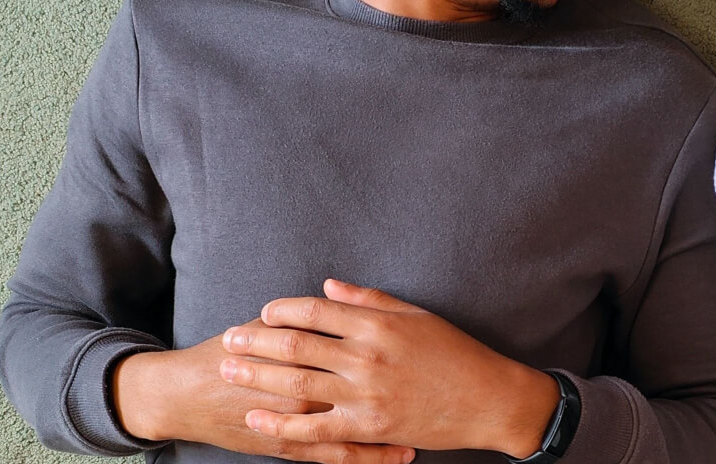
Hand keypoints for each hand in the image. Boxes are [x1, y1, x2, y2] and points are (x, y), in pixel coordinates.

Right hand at [113, 320, 414, 463]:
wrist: (187, 392)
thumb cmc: (232, 350)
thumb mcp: (269, 323)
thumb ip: (309, 314)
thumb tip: (342, 295)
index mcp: (303, 351)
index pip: (357, 349)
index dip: (396, 353)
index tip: (430, 355)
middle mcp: (305, 389)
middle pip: (364, 390)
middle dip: (404, 393)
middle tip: (441, 392)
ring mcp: (297, 423)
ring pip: (357, 429)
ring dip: (396, 431)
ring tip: (431, 431)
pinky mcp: (288, 448)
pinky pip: (337, 457)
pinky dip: (370, 458)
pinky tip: (399, 456)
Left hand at [219, 279, 559, 457]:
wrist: (486, 399)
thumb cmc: (455, 352)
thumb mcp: (416, 315)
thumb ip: (370, 300)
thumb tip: (327, 287)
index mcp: (378, 324)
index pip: (316, 311)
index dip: (284, 310)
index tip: (263, 312)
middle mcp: (367, 356)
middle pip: (297, 344)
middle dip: (257, 340)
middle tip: (229, 338)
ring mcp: (365, 394)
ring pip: (297, 382)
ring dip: (258, 375)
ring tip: (230, 368)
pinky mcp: (367, 428)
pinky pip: (314, 428)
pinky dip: (281, 423)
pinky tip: (257, 418)